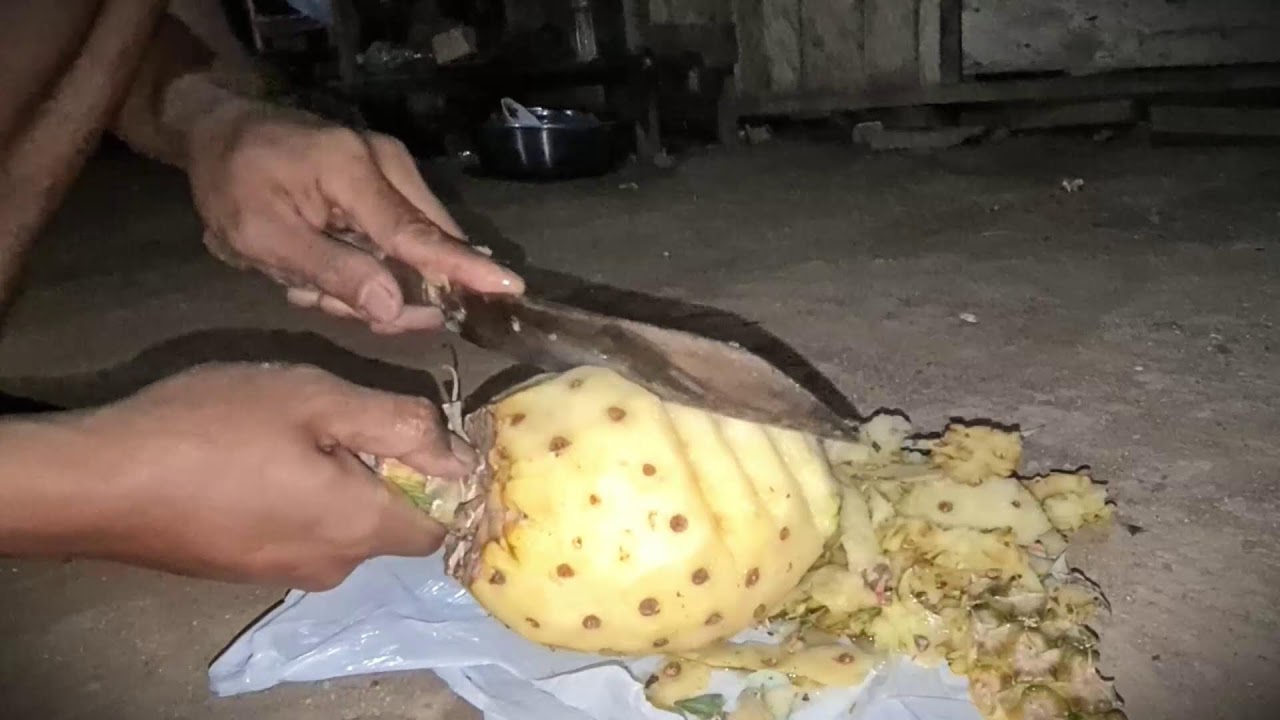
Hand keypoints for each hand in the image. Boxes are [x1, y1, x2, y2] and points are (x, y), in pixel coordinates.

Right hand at [61, 363, 472, 589]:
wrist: (97, 483)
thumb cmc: (211, 430)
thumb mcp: (314, 400)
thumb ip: (396, 422)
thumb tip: (454, 448)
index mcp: (361, 528)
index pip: (439, 526)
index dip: (443, 481)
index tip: (417, 433)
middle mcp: (332, 567)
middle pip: (389, 525)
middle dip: (383, 474)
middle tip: (339, 417)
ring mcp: (282, 573)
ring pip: (340, 526)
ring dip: (336, 483)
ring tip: (291, 432)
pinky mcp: (243, 569)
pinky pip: (296, 533)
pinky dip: (296, 499)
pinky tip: (253, 460)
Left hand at [184, 100, 523, 333]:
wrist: (222, 130)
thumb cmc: (231, 181)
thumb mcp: (260, 237)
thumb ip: (331, 270)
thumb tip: (396, 308)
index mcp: (351, 171)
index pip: (417, 234)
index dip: (463, 269)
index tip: (511, 289)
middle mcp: (386, 164)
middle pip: (422, 249)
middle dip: (390, 293)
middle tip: (321, 298)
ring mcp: (391, 169)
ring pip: (412, 251)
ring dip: (370, 280)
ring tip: (309, 277)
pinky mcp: (388, 180)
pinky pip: (400, 239)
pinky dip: (369, 263)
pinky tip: (325, 262)